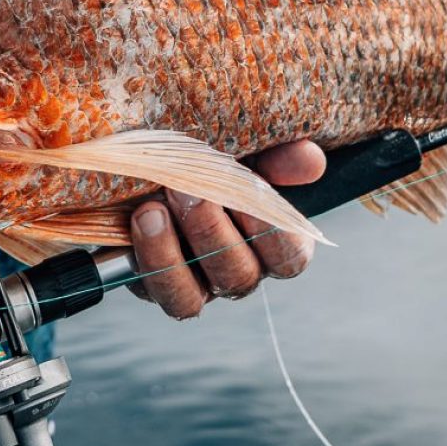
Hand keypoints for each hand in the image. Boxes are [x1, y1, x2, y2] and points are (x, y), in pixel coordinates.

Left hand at [128, 139, 323, 318]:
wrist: (152, 160)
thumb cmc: (210, 155)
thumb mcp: (246, 146)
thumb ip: (280, 153)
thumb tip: (311, 160)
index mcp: (271, 242)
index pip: (289, 258)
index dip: (270, 232)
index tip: (249, 189)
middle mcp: (237, 270)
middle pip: (238, 276)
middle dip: (211, 232)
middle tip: (184, 188)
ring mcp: (194, 284)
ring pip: (191, 299)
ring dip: (170, 255)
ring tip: (151, 210)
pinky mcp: (152, 285)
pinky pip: (152, 291)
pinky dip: (145, 258)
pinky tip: (136, 220)